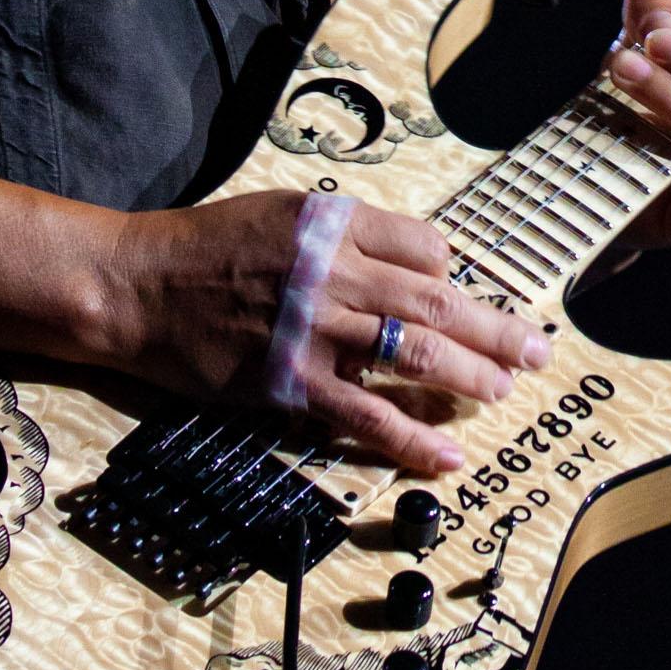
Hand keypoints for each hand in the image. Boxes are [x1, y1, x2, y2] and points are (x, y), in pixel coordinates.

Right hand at [104, 188, 551, 477]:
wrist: (134, 287)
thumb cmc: (204, 249)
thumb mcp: (280, 213)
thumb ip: (344, 235)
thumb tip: (411, 260)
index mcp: (333, 224)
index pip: (424, 246)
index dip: (453, 272)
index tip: (466, 294)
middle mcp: (333, 272)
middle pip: (437, 301)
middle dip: (496, 328)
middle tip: (536, 349)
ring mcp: (315, 329)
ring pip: (415, 354)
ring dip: (471, 376)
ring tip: (502, 391)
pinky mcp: (290, 382)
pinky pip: (367, 415)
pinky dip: (413, 438)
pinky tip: (446, 456)